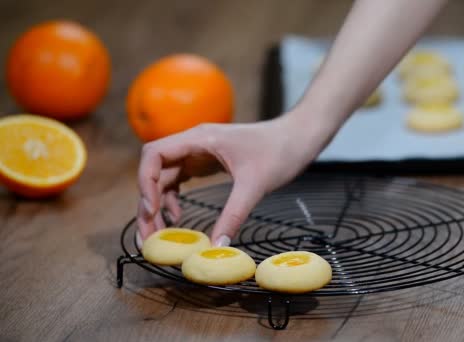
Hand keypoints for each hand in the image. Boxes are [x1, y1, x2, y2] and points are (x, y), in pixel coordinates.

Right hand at [136, 115, 321, 245]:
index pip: (154, 155)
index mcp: (199, 138)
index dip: (146, 183)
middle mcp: (194, 143)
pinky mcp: (207, 162)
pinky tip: (179, 217)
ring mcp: (199, 152)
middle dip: (147, 201)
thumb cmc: (280, 151)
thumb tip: (216, 247)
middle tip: (149, 235)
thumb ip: (234, 215)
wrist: (299, 137)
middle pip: (155, 169)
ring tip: (160, 234)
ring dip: (158, 203)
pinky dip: (173, 198)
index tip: (153, 212)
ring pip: (165, 177)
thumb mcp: (255, 186)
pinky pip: (180, 180)